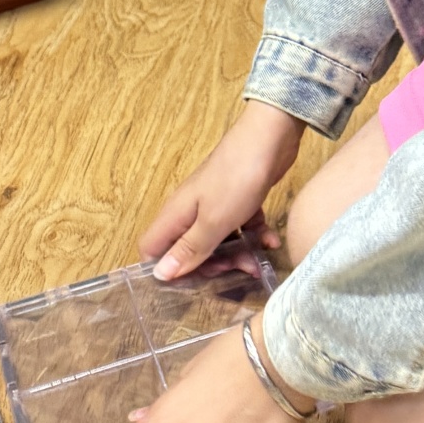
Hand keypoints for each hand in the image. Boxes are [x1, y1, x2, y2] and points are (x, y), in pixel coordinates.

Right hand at [142, 101, 304, 280]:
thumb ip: (189, 249)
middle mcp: (190, 211)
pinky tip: (270, 240)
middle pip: (189, 251)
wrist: (270, 138)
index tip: (192, 284)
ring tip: (258, 262)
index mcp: (176, 216)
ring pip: (218, 242)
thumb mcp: (213, 222)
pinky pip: (241, 227)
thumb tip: (160, 275)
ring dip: (238, 254)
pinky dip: (254, 236)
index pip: (153, 251)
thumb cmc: (237, 178)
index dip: (166, 271)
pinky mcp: (238, 200)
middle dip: (212, 266)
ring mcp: (215, 205)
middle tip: (235, 270)